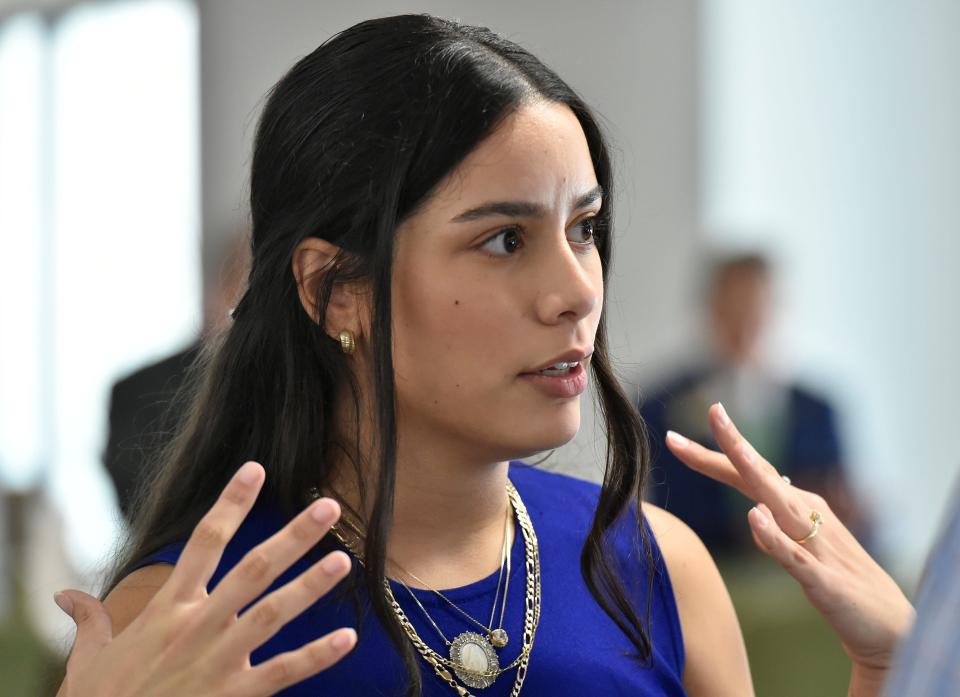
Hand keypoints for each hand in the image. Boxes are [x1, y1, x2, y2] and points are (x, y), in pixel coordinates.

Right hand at [55, 461, 355, 696]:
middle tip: (329, 506)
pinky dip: (317, 656)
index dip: (231, 502)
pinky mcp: (235, 696)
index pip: (204, 541)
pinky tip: (347, 637)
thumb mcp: (88, 660)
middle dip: (293, 536)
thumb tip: (64, 596)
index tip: (256, 469)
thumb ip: (89, 621)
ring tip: (344, 560)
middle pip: (253, 568)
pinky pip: (284, 671)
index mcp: (168, 609)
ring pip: (274, 613)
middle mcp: (199, 626)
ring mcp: (220, 660)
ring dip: (311, 586)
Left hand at [665, 404, 913, 676]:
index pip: (747, 474)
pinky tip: (755, 517)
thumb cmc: (839, 582)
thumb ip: (774, 529)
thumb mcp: (799, 550)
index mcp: (795, 506)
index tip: (675, 436)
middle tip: (713, 410)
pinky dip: (774, 536)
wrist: (888, 625)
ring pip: (780, 503)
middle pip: (760, 475)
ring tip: (735, 449)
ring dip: (757, 474)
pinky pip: (794, 556)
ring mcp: (816, 544)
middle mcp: (805, 515)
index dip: (712, 455)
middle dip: (734, 444)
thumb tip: (755, 510)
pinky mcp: (823, 579)